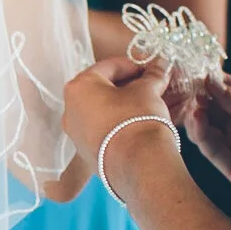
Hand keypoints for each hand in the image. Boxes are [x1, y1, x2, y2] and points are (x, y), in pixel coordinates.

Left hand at [63, 57, 175, 185]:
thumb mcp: (148, 90)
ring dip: (125, 105)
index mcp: (79, 87)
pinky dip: (119, 123)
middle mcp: (70, 110)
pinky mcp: (86, 152)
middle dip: (129, 85)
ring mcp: (76, 134)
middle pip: (103, 89)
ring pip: (103, 111)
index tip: (151, 68)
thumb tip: (159, 66)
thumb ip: (152, 76)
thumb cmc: (137, 119)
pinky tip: (139, 124)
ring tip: (149, 105)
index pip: (109, 66)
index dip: (134, 65)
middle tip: (151, 86)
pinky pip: (103, 130)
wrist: (138, 164)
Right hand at [182, 71, 230, 204]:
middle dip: (197, 100)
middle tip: (186, 91)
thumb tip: (211, 83)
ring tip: (194, 109)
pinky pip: (215, 153)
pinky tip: (197, 122)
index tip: (194, 72)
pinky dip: (202, 138)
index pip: (225, 90)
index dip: (209, 81)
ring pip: (208, 131)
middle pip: (211, 110)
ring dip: (196, 119)